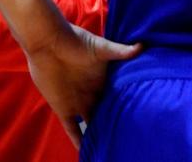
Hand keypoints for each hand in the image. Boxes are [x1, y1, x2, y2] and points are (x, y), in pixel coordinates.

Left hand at [27, 23, 140, 147]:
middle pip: (107, 113)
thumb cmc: (74, 41)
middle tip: (130, 139)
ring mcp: (78, 103)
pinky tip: (85, 152)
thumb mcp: (100, 47)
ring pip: (91, 124)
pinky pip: (72, 129)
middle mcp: (93, 94)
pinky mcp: (63, 109)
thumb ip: (120, 51)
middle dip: (116, 124)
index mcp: (104, 81)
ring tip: (112, 148)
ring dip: (99, 135)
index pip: (119, 98)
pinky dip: (78, 140)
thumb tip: (142, 46)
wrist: (47, 43)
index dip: (129, 108)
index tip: (143, 119)